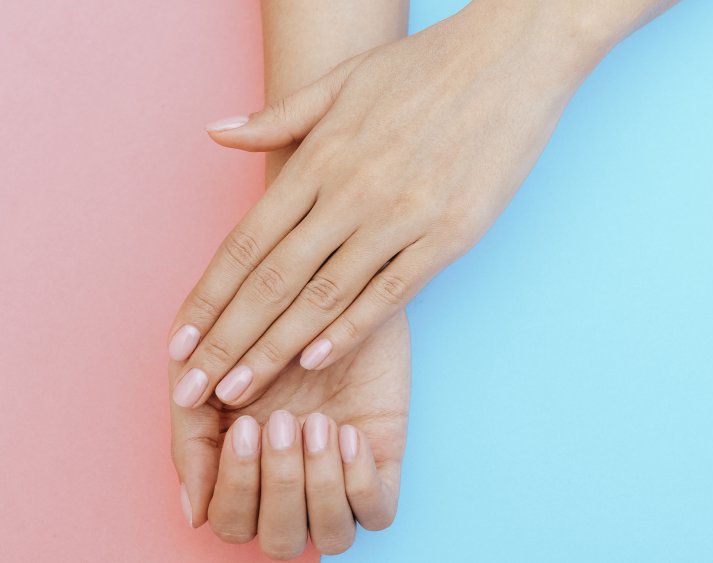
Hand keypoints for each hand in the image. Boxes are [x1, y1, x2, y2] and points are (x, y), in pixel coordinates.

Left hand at [166, 1, 614, 408]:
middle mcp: (352, 192)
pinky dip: (350, 330)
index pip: (247, 241)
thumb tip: (215, 134)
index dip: (208, 297)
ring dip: (276, 349)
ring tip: (242, 391)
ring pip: (324, 297)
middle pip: (274, 280)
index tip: (179, 340)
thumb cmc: (427, 67)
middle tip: (194, 389)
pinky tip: (317, 359)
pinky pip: (390, 293)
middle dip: (229, 341)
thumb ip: (279, 118)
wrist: (513, 59)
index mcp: (321, 157)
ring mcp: (401, 217)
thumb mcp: (344, 81)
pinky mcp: (449, 236)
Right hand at [171, 312, 409, 558]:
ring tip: (319, 422)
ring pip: (331, 536)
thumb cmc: (265, 323)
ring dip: (319, 486)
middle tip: (282, 422)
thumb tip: (195, 513)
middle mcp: (295, 482)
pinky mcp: (383, 460)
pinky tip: (350, 434)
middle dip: (278, 485)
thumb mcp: (209, 371)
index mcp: (248, 469)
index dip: (237, 488)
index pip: (233, 522)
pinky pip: (377, 513)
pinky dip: (359, 483)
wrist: (334, 281)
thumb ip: (191, 437)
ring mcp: (341, 475)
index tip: (247, 427)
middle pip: (280, 540)